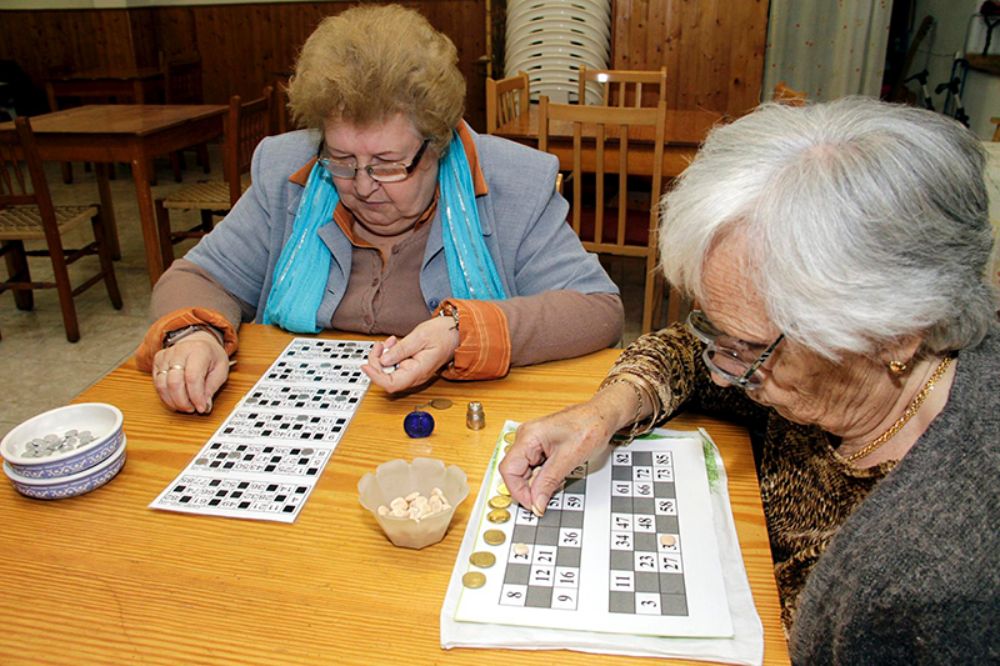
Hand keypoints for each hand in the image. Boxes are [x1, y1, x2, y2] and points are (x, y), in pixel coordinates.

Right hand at [151, 331, 229, 413]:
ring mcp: (166, 356)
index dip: (196, 396)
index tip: (201, 408)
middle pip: (174, 382)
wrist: (198, 341)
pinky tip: (176, 401)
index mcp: (199, 350)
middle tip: (192, 409)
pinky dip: (166, 397)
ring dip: (173, 401)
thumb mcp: (221, 369)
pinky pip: (157, 384)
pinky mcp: (157, 362)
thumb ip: (212, 387)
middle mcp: (179, 351)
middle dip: (183, 401)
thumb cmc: (210, 356)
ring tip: (185, 406)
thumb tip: (205, 405)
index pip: (192, 377)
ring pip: (162, 385)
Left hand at [361, 315, 460, 392]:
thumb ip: (401, 349)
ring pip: (389, 372)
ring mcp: (413, 373)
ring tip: (391, 341)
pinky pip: (395, 366)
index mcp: (418, 371)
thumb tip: (383, 360)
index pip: (391, 384)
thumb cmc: (444, 334)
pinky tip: (394, 344)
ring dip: (383, 357)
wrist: (457, 333)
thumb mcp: (420, 336)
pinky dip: (390, 356)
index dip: (375, 377)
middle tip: (381, 345)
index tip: (366, 365)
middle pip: (387, 378)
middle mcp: (415, 376)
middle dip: (378, 361)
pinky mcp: (411, 367)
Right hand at [499, 383, 639, 514]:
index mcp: (528, 436)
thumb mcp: (569, 458)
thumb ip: (548, 482)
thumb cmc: (590, 427)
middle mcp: (526, 437)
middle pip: (515, 472)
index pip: (509, 470)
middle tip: (545, 500)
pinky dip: (543, 477)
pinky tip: (557, 476)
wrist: (603, 416)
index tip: (534, 506)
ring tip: (557, 481)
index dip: (518, 491)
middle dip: (528, 489)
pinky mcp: (540, 447)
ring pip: (525, 472)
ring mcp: (532, 442)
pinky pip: (534, 468)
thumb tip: (536, 503)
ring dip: (537, 483)